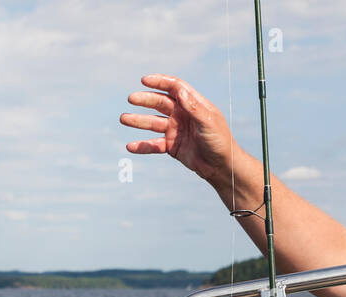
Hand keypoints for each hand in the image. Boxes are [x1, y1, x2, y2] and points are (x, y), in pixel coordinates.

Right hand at [120, 74, 236, 182]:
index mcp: (192, 104)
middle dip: (145, 100)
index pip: (174, 88)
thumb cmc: (220, 141)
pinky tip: (130, 146)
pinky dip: (142, 146)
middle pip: (160, 103)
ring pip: (153, 123)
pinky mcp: (172, 147)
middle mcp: (182, 115)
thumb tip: (179, 90)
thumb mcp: (208, 122)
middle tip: (131, 98)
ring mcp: (175, 130)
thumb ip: (193, 106)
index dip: (160, 82)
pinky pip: (154, 145)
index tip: (145, 80)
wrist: (222, 166)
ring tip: (124, 119)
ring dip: (138, 120)